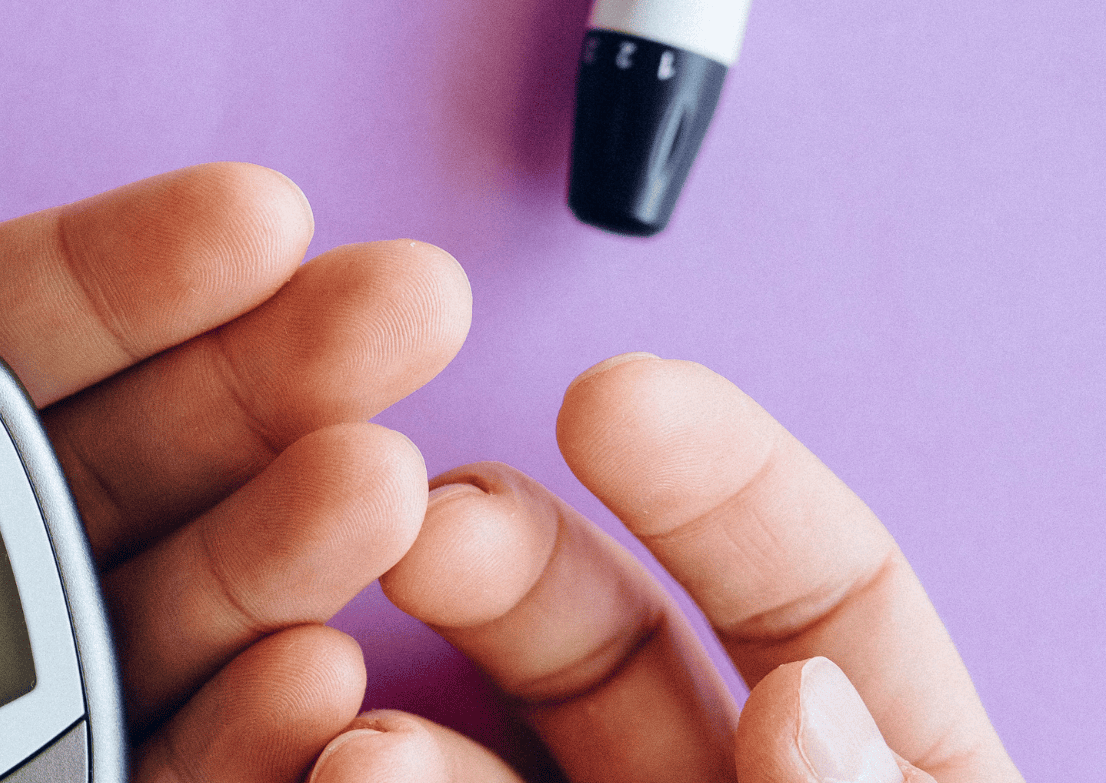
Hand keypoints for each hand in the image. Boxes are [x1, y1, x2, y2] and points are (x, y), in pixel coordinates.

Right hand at [307, 354, 1021, 782]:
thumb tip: (804, 701)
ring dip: (403, 721)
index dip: (723, 479)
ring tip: (358, 733)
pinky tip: (324, 767)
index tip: (614, 394)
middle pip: (603, 651)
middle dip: (506, 554)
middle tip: (422, 513)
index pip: (816, 596)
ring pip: (472, 760)